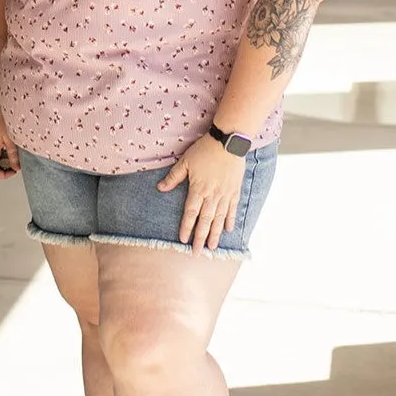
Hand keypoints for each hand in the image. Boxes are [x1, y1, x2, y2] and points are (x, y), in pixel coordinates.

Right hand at [0, 105, 20, 178]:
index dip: (4, 175)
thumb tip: (17, 166)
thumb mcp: (11, 138)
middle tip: (17, 164)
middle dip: (6, 167)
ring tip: (17, 153)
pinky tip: (13, 144)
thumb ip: (14, 155)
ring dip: (7, 158)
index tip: (14, 171)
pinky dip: (5, 150)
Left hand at [158, 133, 244, 254]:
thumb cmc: (205, 150)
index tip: (183, 240)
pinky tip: (227, 230)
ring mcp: (225, 194)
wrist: (229, 142)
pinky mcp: (235, 191)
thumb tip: (160, 188)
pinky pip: (232, 209)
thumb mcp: (185, 162)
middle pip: (205, 221)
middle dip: (200, 238)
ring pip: (219, 218)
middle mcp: (212, 195)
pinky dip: (230, 220)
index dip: (186, 227)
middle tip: (197, 253)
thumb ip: (174, 177)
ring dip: (215, 234)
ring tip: (213, 248)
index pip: (190, 213)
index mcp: (198, 189)